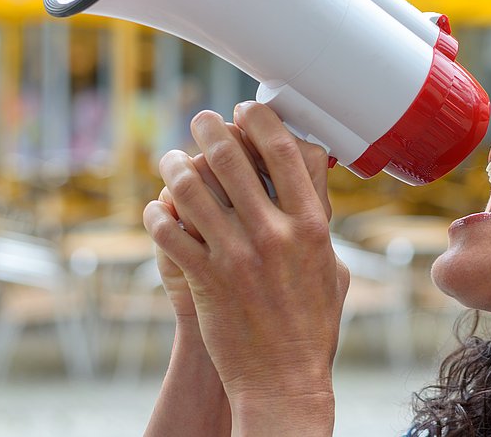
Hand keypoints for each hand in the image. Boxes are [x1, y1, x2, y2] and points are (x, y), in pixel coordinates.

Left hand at [143, 103, 348, 432]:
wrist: (285, 380)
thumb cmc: (312, 325)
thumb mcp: (332, 267)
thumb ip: (321, 221)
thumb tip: (314, 180)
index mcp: (311, 225)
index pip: (284, 151)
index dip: (261, 120)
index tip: (248, 110)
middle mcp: (274, 233)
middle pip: (233, 158)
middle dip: (211, 129)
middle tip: (202, 121)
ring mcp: (236, 255)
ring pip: (193, 188)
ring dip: (177, 166)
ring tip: (173, 158)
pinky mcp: (204, 279)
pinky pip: (169, 232)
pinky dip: (158, 214)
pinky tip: (157, 210)